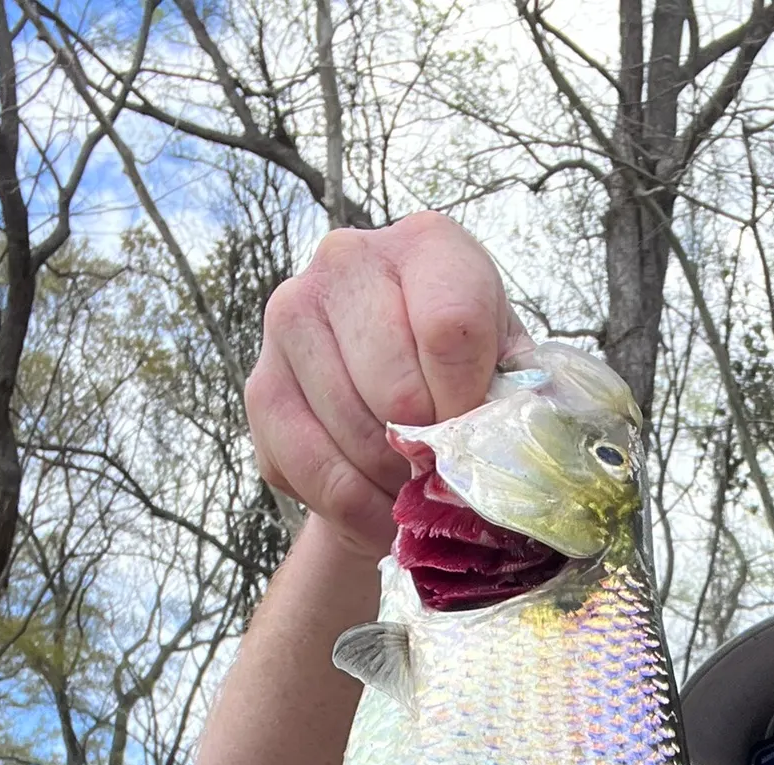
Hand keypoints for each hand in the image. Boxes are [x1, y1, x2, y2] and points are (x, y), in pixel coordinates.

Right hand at [246, 212, 530, 559]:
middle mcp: (347, 262)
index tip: (474, 434)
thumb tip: (496, 450)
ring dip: (393, 486)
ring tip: (415, 488)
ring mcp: (291, 317)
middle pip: (396, 390)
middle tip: (445, 471)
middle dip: (429, 452)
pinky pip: (310, 469)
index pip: (450, 330)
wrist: (404, 393)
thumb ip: (513, 401)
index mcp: (428, 245)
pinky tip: (380, 509)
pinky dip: (354, 508)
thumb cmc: (469, 376)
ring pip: (354, 435)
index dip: (467, 406)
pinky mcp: (260, 382)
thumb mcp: (510, 374)